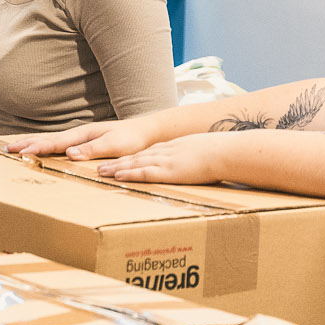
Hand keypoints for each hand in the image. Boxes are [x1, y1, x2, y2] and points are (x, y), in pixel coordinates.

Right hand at [3, 115, 162, 158]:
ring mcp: (79, 137)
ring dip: (32, 143)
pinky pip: (57, 142)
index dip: (37, 147)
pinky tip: (38, 148)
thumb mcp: (115, 146)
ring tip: (14, 147)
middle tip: (7, 148)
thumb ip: (93, 150)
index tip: (21, 152)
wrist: (144, 132)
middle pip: (47, 138)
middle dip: (27, 143)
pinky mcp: (82, 142)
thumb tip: (70, 153)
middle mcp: (78, 134)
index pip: (55, 142)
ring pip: (50, 139)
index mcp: (83, 135)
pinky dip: (43, 144)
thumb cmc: (132, 139)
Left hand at [95, 134, 225, 183]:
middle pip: (136, 156)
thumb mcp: (203, 150)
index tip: (118, 159)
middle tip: (100, 165)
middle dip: (117, 161)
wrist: (224, 151)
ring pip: (135, 163)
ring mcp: (165, 161)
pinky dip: (130, 174)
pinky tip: (118, 176)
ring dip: (117, 168)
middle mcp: (165, 152)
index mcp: (173, 147)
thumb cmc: (219, 152)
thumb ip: (195, 156)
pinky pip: (144, 173)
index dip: (131, 156)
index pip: (147, 152)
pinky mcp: (168, 171)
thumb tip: (200, 162)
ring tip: (101, 172)